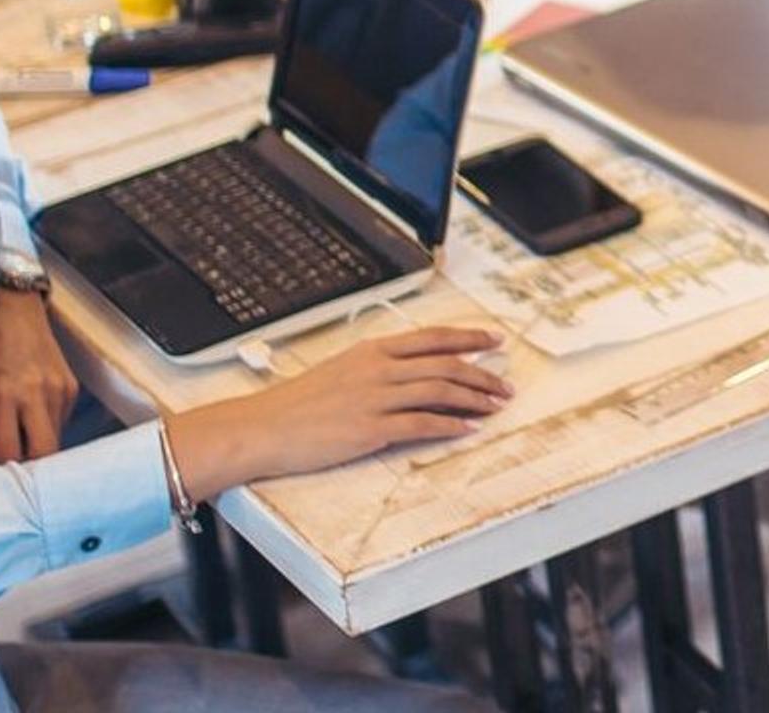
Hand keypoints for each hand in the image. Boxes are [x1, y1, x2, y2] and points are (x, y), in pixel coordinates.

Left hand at [0, 288, 80, 464]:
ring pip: (55, 441)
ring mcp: (59, 390)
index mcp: (2, 395)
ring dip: (37, 448)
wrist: (13, 307)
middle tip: (13, 471)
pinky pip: (61, 422)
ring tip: (20, 440)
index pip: (8, 455)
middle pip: (43, 456)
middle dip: (29, 470)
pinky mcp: (71, 387)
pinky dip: (46, 427)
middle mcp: (35, 394)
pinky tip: (32, 415)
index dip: (0, 473)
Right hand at [163, 327, 510, 492]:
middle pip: (444, 365)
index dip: (468, 338)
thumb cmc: (297, 403)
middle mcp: (378, 369)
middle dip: (481, 373)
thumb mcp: (339, 371)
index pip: (431, 338)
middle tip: (504, 384)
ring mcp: (375, 398)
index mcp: (371, 350)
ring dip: (474, 398)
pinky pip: (421, 424)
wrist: (264, 427)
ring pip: (439, 391)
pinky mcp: (371, 429)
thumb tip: (408, 373)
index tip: (494, 341)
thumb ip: (375, 368)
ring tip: (496, 405)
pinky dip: (450, 425)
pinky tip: (468, 428)